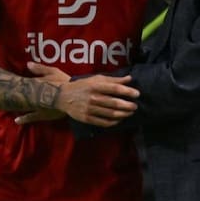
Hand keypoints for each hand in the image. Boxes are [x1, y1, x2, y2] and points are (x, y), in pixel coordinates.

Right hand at [19, 62, 138, 126]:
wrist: (62, 96)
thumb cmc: (82, 85)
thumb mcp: (96, 79)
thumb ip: (113, 79)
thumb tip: (130, 78)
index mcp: (95, 86)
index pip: (114, 88)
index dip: (127, 91)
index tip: (137, 94)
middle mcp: (92, 97)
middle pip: (113, 102)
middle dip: (127, 105)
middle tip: (135, 106)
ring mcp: (89, 109)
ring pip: (110, 113)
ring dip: (122, 114)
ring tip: (130, 112)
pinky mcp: (86, 118)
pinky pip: (103, 122)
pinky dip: (113, 122)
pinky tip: (119, 120)